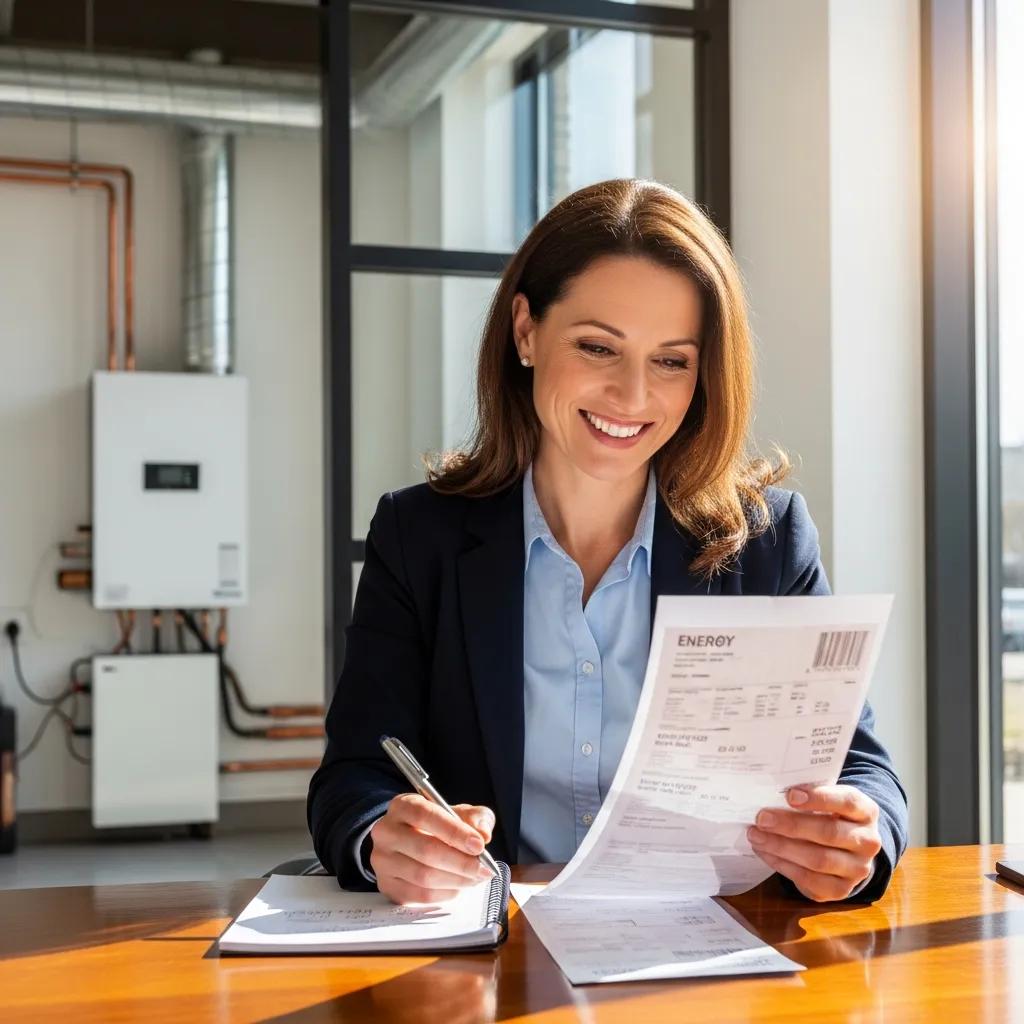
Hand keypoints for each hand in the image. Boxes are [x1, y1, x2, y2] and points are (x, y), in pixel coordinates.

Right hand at [370, 794, 495, 904]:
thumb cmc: (439, 825)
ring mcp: (383, 860)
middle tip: (484, 868)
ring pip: (423, 876)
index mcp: (402, 806)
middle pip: (425, 850)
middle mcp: (386, 831)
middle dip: (460, 862)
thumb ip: (476, 818)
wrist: (411, 841)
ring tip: (476, 878)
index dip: (454, 831)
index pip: (425, 816)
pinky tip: (459, 887)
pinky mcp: (386, 885)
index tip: (479, 845)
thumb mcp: (459, 812)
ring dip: (456, 880)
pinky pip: (419, 895)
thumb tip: (483, 834)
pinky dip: (445, 894)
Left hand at [747, 784, 881, 901]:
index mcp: (866, 812)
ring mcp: (857, 869)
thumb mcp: (827, 800)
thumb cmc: (829, 815)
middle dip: (791, 825)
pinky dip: (782, 865)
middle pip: (829, 833)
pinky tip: (764, 852)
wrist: (846, 849)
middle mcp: (868, 842)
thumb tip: (771, 793)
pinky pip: (809, 879)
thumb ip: (808, 795)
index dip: (819, 798)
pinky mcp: (840, 890)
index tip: (789, 795)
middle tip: (762, 818)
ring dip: (781, 847)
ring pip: (818, 860)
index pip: (848, 802)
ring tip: (756, 835)